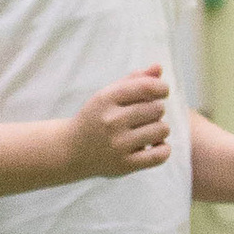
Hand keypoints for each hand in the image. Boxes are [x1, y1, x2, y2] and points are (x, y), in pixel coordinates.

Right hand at [64, 65, 170, 179]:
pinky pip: (160, 155)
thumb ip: (134, 80)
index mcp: (105, 99)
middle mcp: (111, 121)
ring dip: (160, 129)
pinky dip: (163, 149)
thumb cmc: (96, 117)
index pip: (147, 87)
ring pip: (162, 130)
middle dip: (156, 110)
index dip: (161, 88)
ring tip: (148, 130)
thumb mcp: (107, 94)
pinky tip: (154, 145)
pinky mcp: (124, 165)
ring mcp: (117, 145)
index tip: (161, 92)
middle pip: (157, 109)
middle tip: (145, 116)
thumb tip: (158, 68)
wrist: (70, 150)